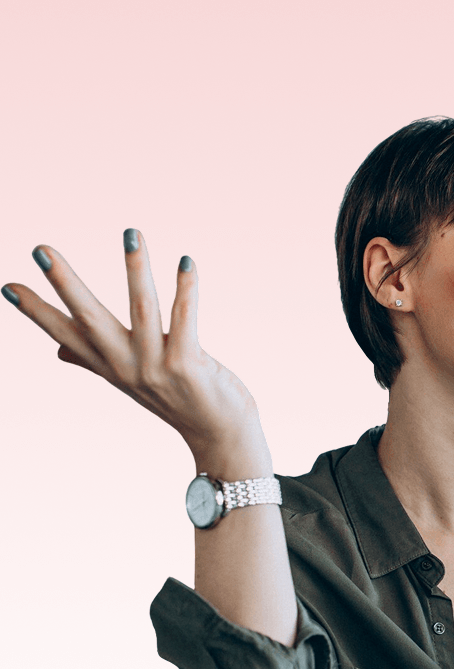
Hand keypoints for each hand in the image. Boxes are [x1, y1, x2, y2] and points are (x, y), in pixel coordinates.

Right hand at [3, 231, 266, 462]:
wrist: (218, 435)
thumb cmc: (178, 399)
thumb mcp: (129, 380)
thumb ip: (94, 360)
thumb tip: (57, 349)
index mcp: (110, 367)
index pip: (65, 335)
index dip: (37, 312)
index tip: (7, 285)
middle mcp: (127, 367)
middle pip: (91, 319)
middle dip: (66, 283)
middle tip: (41, 248)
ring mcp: (157, 367)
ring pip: (143, 310)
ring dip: (136, 269)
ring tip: (131, 232)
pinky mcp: (188, 366)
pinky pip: (186, 320)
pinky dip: (186, 290)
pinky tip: (186, 261)